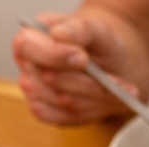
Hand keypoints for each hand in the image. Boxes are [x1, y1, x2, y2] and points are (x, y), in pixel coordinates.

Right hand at [13, 9, 148, 125]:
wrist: (111, 62)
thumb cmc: (100, 42)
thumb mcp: (98, 29)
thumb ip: (79, 28)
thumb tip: (58, 34)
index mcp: (31, 38)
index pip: (27, 46)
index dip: (53, 55)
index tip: (83, 58)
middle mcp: (28, 67)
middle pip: (50, 80)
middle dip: (86, 82)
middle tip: (115, 80)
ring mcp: (34, 92)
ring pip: (63, 101)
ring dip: (95, 97)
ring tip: (122, 89)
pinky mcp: (46, 113)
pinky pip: (66, 117)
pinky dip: (93, 111)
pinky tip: (110, 101)